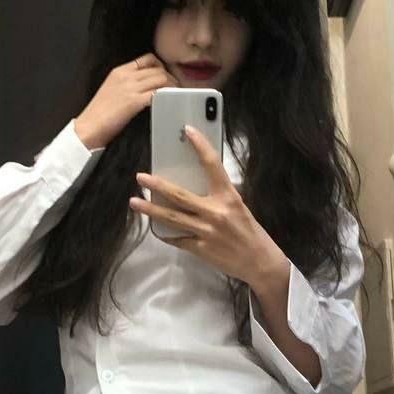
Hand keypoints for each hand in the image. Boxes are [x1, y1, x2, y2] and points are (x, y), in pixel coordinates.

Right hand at [74, 53, 178, 148]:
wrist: (89, 126)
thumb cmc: (98, 113)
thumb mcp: (110, 89)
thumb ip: (126, 84)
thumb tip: (143, 86)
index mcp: (119, 71)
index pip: (147, 59)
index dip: (160, 66)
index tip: (165, 76)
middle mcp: (126, 76)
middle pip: (158, 69)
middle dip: (170, 78)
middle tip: (175, 89)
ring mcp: (130, 88)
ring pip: (161, 79)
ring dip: (172, 87)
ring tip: (175, 96)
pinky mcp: (134, 102)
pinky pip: (157, 93)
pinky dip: (166, 96)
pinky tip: (168, 102)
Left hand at [128, 125, 288, 287]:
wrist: (259, 262)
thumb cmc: (250, 231)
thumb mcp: (238, 207)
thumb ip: (219, 196)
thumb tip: (197, 184)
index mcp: (228, 196)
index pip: (212, 165)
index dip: (200, 146)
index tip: (188, 131)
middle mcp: (215, 212)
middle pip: (179, 195)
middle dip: (157, 185)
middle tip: (140, 177)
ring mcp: (205, 231)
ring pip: (171, 218)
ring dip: (150, 210)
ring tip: (134, 202)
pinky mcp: (200, 248)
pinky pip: (177, 239)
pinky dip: (165, 233)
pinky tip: (155, 228)